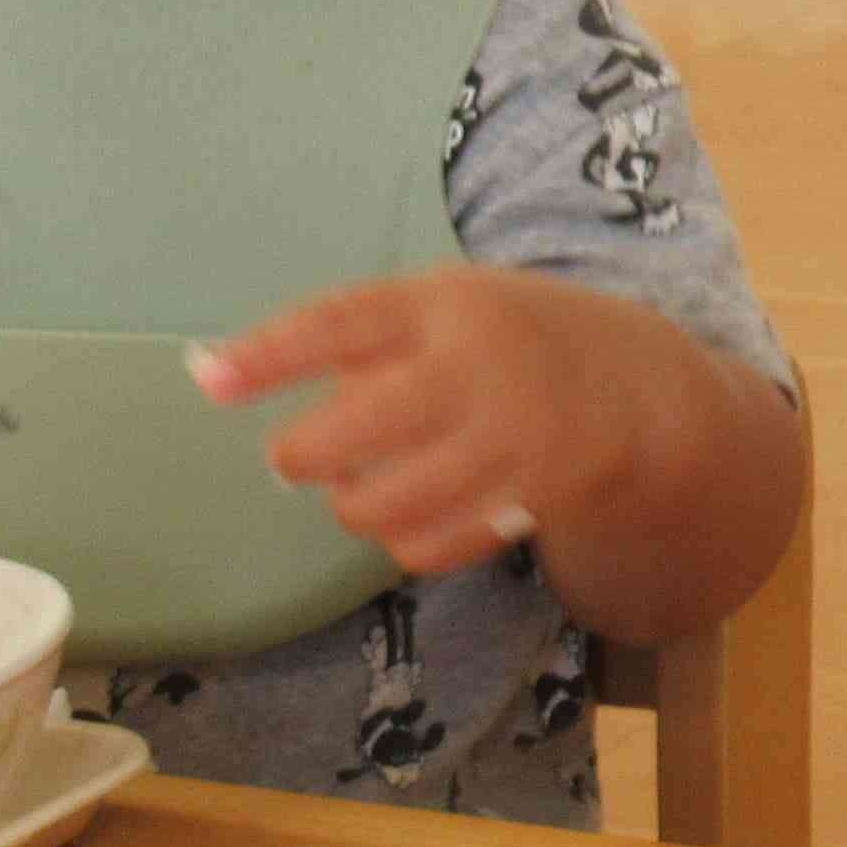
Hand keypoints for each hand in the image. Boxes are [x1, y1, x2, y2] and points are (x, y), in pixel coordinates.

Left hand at [191, 266, 668, 579]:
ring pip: (390, 501)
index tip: (209, 381)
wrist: (638, 386)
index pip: (342, 323)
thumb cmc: (508, 341)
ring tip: (358, 490)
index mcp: (446, 302)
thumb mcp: (445, 308)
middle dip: (305, 453)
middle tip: (290, 458)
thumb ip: (352, 340)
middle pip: (359, 426)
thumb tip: (213, 373)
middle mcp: (479, 364)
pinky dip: (406, 541)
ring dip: (354, 504)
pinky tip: (412, 519)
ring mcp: (512, 434)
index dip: (271, 354)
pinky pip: (435, 544)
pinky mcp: (535, 495)